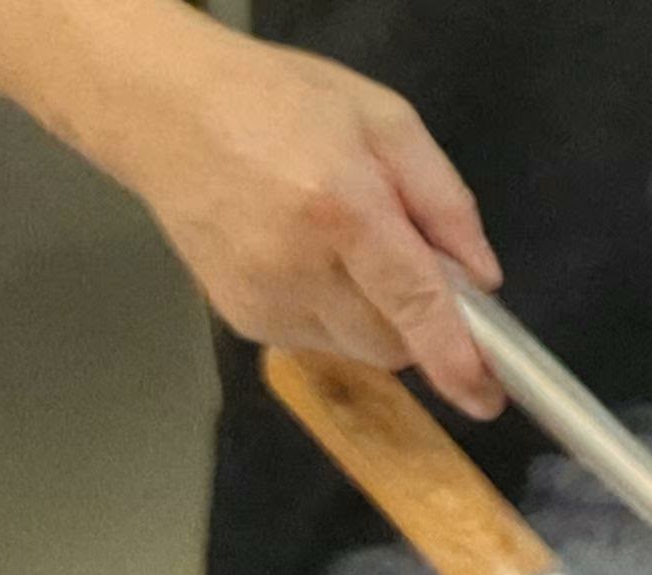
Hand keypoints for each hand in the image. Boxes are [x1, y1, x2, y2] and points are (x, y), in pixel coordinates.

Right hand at [54, 10, 507, 414]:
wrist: (163, 112)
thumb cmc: (282, 102)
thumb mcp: (385, 121)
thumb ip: (444, 201)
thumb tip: (482, 281)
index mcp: (340, 208)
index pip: (413, 304)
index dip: (457, 357)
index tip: (487, 396)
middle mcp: (297, 267)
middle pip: (392, 344)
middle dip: (420, 323)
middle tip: (412, 264)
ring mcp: (262, 299)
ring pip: (358, 350)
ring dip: (377, 318)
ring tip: (348, 248)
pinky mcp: (240, 319)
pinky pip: (319, 340)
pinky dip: (337, 315)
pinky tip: (310, 260)